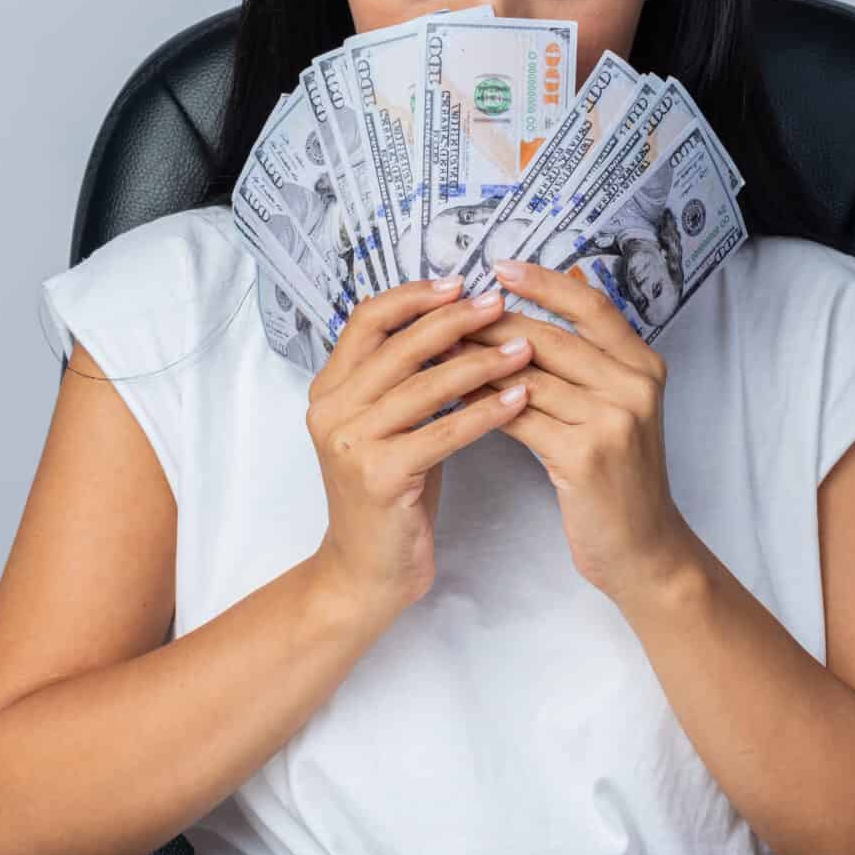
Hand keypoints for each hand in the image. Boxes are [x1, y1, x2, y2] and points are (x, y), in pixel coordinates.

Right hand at [305, 277, 529, 616]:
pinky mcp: (380, 476)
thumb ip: (408, 378)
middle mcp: (331, 410)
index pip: (367, 319)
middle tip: (500, 305)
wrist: (366, 572)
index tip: (460, 283)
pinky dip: (485, 412)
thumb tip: (458, 322)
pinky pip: (442, 432)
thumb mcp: (391, 426)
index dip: (414, 296)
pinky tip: (520, 399)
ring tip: (524, 348)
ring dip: (480, 363)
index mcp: (330, 389)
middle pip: (397, 346)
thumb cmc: (391, 494)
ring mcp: (351, 443)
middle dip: (455, 321)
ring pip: (423, 386)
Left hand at [469, 257, 699, 601]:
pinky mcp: (585, 455)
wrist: (643, 549)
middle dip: (491, 324)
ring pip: (529, 376)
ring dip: (477, 362)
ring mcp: (613, 420)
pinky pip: (519, 417)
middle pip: (551, 338)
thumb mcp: (617, 409)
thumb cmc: (618, 478)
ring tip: (437, 349)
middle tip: (444, 312)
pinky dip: (482, 405)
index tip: (497, 266)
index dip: (544, 282)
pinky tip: (454, 397)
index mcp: (644, 365)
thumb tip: (546, 300)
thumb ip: (590, 361)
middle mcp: (634, 385)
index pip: (591, 306)